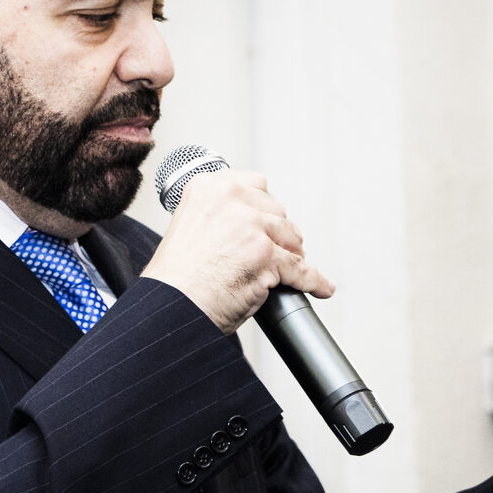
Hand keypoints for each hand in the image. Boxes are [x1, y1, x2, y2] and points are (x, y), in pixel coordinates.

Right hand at [140, 169, 335, 333]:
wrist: (171, 307)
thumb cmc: (176, 278)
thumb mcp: (189, 226)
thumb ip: (218, 215)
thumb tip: (252, 221)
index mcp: (208, 187)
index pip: (255, 185)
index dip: (262, 209)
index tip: (264, 222)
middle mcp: (230, 199)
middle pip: (276, 210)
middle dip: (277, 234)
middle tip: (271, 254)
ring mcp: (250, 226)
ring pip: (291, 237)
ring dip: (292, 256)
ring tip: (284, 273)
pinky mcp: (266, 255)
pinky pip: (301, 269)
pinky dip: (313, 281)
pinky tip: (321, 287)